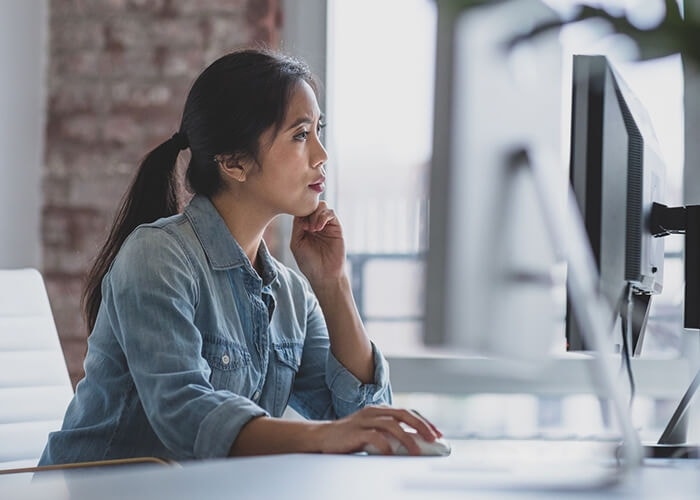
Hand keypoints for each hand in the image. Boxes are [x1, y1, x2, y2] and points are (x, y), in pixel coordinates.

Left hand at [290, 201, 345, 284]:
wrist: (324, 274)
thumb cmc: (309, 262)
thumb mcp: (297, 243)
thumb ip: (297, 226)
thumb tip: (300, 212)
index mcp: (304, 227)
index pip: (301, 210)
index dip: (299, 212)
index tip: (299, 226)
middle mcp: (315, 224)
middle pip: (311, 205)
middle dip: (307, 212)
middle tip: (306, 227)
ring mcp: (327, 225)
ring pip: (321, 206)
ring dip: (315, 215)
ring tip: (313, 229)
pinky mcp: (337, 227)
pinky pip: (331, 212)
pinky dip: (323, 216)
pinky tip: (318, 228)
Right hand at [314, 405, 442, 455]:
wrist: (323, 436)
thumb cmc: (350, 436)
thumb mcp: (372, 431)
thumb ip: (389, 434)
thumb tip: (414, 444)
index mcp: (380, 410)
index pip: (407, 411)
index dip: (424, 421)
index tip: (437, 434)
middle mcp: (374, 411)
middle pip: (403, 413)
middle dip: (421, 426)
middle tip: (433, 439)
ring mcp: (364, 420)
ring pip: (391, 424)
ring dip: (407, 438)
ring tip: (416, 451)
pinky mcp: (355, 431)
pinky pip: (374, 436)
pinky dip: (385, 445)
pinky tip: (391, 454)